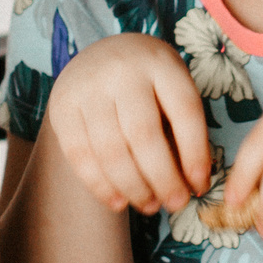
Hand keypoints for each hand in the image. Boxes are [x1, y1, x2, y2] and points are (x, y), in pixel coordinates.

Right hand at [43, 33, 212, 214]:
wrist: (100, 56)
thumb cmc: (148, 82)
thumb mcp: (172, 87)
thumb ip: (181, 127)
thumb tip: (193, 184)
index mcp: (160, 63)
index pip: (184, 111)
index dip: (195, 153)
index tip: (200, 185)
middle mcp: (122, 70)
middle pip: (144, 135)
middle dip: (163, 179)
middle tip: (176, 204)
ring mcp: (88, 87)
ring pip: (111, 150)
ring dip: (134, 188)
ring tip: (150, 206)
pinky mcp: (62, 106)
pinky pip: (80, 155)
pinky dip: (100, 186)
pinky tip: (118, 202)